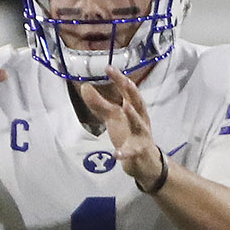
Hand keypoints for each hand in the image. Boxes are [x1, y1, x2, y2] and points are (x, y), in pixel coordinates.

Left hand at [78, 69, 165, 187]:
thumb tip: (84, 87)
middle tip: (124, 81)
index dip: (119, 79)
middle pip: (137, 102)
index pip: (127, 90)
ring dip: (133, 116)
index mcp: (134, 108)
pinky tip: (116, 154)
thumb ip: (99, 103)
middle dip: (131, 91)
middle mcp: (140, 118)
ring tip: (125, 108)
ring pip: (138, 124)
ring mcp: (141, 135)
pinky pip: (132, 152)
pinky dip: (125, 153)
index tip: (108, 67)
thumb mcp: (114, 117)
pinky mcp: (138, 152)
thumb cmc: (130, 134)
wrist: (145, 161)